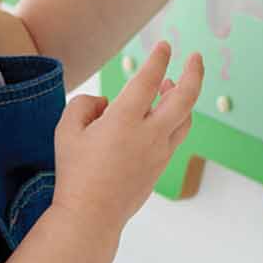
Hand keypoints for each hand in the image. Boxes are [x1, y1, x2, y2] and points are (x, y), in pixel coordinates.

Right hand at [50, 42, 203, 229]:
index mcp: (124, 121)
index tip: (165, 45)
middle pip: (185, 98)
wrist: (91, 217)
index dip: (159, 59)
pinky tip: (160, 115)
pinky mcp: (161, 167)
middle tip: (195, 57)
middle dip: (194, 73)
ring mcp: (159, 152)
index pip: (149, 80)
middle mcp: (148, 134)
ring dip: (182, 97)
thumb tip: (107, 102)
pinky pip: (176, 135)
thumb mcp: (66, 131)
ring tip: (171, 85)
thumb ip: (85, 105)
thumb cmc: (75, 173)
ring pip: (185, 118)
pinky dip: (174, 118)